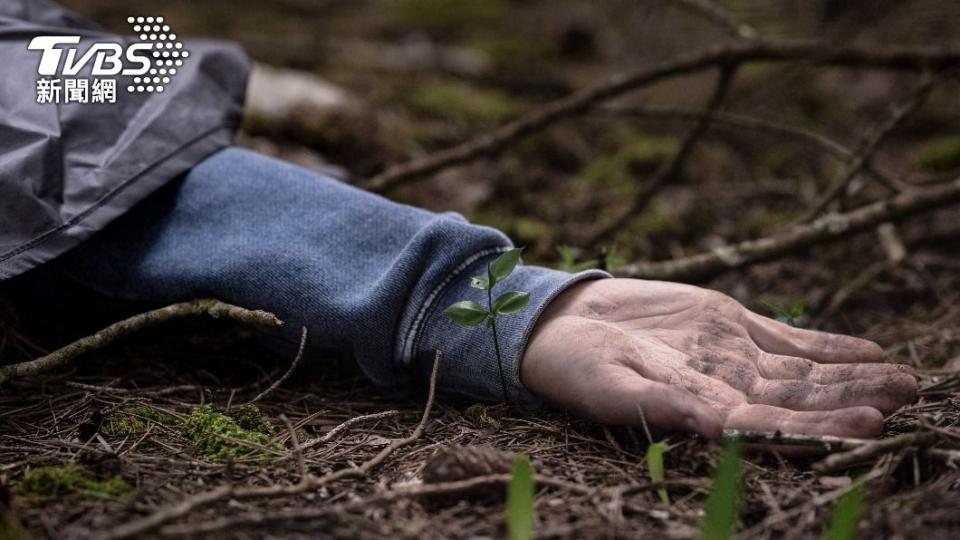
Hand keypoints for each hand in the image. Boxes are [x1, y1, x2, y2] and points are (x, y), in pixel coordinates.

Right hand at [521, 279, 915, 438]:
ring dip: (854, 377)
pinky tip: (871, 351)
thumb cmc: (573, 367)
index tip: (868, 427)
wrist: (561, 324)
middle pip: (802, 401)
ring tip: (907, 380)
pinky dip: (830, 344)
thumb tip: (718, 425)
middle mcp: (727, 389)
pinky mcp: (730, 322)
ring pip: (805, 372)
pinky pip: (790, 338)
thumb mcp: (609, 388)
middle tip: (906, 398)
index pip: (773, 428)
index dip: (821, 429)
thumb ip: (664, 406)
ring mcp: (733, 355)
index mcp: (702, 412)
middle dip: (853, 402)